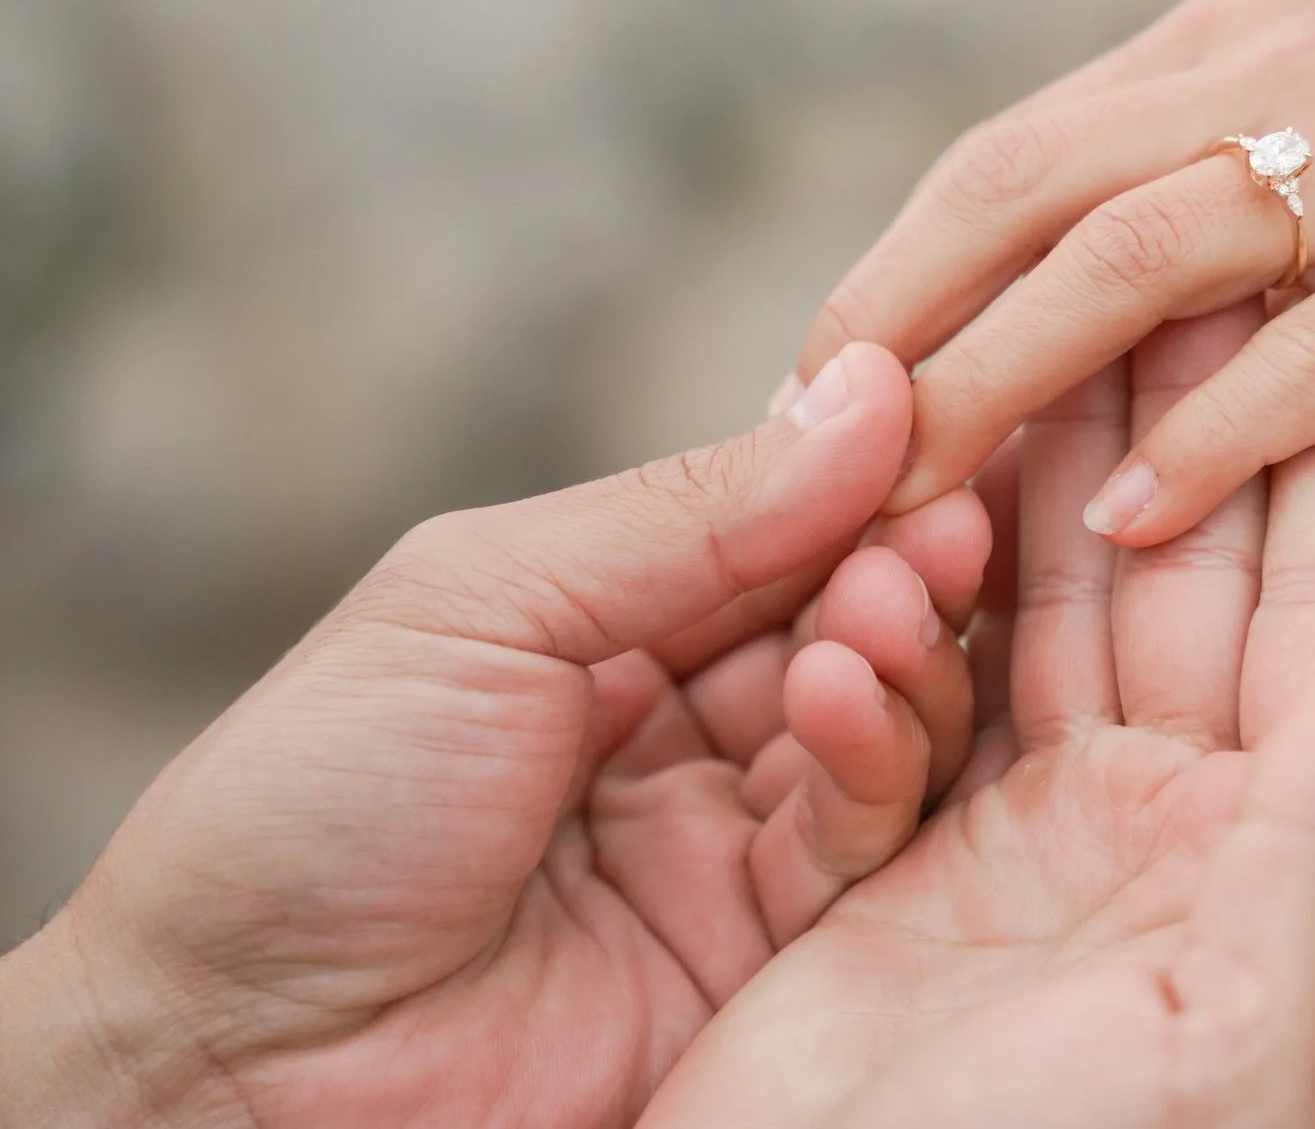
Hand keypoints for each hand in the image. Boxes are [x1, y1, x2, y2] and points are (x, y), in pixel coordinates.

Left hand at [0, 343, 986, 1128]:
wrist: (230, 1063)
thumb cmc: (305, 808)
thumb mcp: (481, 605)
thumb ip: (685, 515)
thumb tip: (865, 391)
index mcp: (603, 630)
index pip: (773, 530)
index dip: (856, 478)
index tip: (936, 418)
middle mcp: (680, 732)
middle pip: (845, 623)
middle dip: (902, 559)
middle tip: (947, 515)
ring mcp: (721, 846)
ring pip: (879, 728)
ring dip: (902, 652)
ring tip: (891, 596)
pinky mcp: (760, 961)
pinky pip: (856, 847)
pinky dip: (872, 761)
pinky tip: (845, 694)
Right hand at [647, 304, 1314, 1128]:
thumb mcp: (1239, 1029)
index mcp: (1286, 843)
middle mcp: (1177, 820)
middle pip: (1185, 558)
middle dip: (1175, 390)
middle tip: (1162, 227)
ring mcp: (1039, 834)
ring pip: (1048, 592)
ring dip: (1041, 453)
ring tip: (1037, 295)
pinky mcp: (904, 861)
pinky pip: (919, 675)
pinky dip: (908, 576)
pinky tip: (909, 469)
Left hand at [795, 0, 1314, 542]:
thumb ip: (1222, 182)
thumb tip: (1081, 306)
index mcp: (1231, 45)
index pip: (1005, 158)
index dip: (887, 281)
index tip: (809, 410)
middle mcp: (1280, 72)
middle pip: (1024, 191)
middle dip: (892, 331)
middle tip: (791, 470)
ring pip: (1137, 259)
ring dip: (1000, 383)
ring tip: (903, 508)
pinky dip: (1211, 434)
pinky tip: (1127, 522)